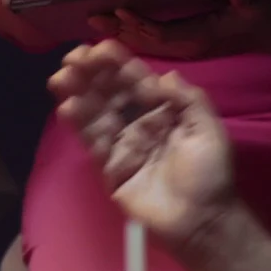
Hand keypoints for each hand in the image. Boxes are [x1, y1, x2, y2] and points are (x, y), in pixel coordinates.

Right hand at [48, 41, 237, 250]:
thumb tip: (165, 75)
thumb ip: (190, 102)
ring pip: (96, 114)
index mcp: (164, 111)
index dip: (118, 65)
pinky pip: (93, 141)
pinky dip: (80, 124)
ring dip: (78, 94)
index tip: (100, 48)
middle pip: (111, 93)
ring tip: (60, 78)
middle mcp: (139, 122)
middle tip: (71, 59)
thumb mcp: (209, 132)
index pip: (137, 82)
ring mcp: (122, 144)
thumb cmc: (210, 176)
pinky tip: (67, 107)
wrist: (201, 222)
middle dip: (90, 75)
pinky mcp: (110, 167)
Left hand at [87, 0, 268, 59]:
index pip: (164, 34)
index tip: (119, 9)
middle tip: (90, 18)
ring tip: (94, 22)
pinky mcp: (182, 47)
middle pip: (146, 41)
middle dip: (119, 30)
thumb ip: (248, 1)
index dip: (141, 23)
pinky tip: (113, 30)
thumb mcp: (258, 6)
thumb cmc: (259, 16)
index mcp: (201, 37)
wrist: (267, 34)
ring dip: (120, 34)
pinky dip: (131, 36)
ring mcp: (183, 50)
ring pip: (145, 44)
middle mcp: (187, 47)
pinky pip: (150, 44)